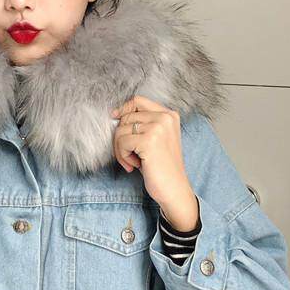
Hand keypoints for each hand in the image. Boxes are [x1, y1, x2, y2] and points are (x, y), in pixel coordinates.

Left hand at [110, 94, 199, 231]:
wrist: (174, 189)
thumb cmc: (161, 167)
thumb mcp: (155, 139)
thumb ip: (143, 124)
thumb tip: (115, 114)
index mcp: (169, 115)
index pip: (138, 100)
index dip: (123, 108)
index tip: (114, 117)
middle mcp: (165, 118)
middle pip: (126, 117)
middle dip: (120, 138)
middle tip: (128, 156)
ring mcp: (158, 128)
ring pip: (121, 130)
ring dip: (120, 150)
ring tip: (132, 162)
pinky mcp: (149, 141)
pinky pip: (122, 143)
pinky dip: (122, 156)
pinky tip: (134, 166)